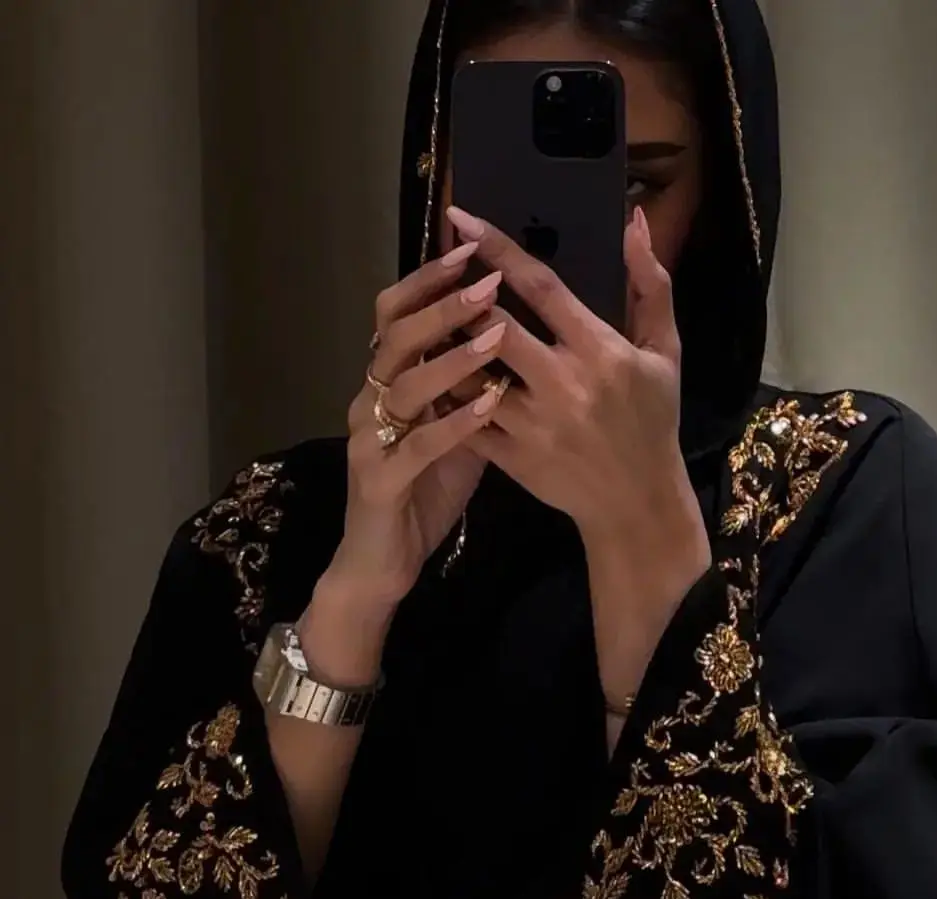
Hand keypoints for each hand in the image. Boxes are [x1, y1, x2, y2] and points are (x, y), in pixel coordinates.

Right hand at [301, 242, 507, 681]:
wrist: (386, 558)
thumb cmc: (426, 488)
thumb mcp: (455, 425)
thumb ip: (472, 382)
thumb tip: (513, 334)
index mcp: (390, 380)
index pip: (398, 312)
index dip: (429, 280)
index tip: (473, 248)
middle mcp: (371, 399)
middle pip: (394, 334)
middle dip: (441, 305)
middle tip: (488, 282)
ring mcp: (370, 438)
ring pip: (401, 384)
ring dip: (450, 357)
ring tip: (496, 336)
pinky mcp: (379, 479)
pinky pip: (416, 446)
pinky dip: (452, 424)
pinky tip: (488, 406)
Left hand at [450, 203, 707, 559]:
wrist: (638, 502)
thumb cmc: (652, 421)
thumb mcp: (664, 352)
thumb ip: (651, 285)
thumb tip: (633, 222)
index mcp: (598, 350)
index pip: (539, 287)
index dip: (496, 249)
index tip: (462, 220)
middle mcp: (561, 384)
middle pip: (493, 327)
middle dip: (459, 296)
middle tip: (437, 274)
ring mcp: (532, 425)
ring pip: (470, 374)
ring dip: (446, 346)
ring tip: (428, 323)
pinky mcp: (511, 458)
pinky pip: (464, 420)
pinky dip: (445, 395)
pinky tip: (434, 376)